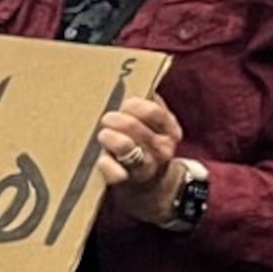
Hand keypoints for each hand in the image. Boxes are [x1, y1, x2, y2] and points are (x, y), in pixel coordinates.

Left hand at [98, 91, 186, 221]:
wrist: (152, 189)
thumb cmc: (147, 149)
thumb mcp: (158, 128)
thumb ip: (152, 107)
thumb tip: (141, 82)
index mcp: (170, 131)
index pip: (152, 111)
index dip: (132, 105)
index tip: (124, 105)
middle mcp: (161, 149)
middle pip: (133, 126)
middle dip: (114, 119)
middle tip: (106, 120)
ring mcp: (146, 167)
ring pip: (124, 146)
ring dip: (108, 137)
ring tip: (103, 136)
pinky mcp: (128, 182)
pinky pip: (113, 172)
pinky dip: (104, 163)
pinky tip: (102, 160)